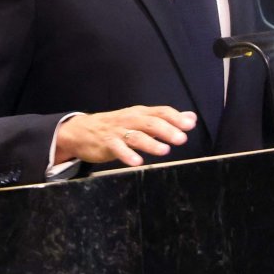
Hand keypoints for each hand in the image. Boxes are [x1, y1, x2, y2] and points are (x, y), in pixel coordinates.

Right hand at [54, 105, 197, 166]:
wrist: (81, 131)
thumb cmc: (116, 126)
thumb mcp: (141, 119)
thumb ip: (166, 119)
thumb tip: (191, 117)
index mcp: (140, 113)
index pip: (161, 111)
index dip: (175, 118)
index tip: (189, 125)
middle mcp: (131, 119)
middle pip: (151, 123)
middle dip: (167, 130)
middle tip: (181, 138)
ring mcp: (118, 132)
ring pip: (136, 136)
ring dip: (151, 143)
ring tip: (165, 151)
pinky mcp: (107, 144)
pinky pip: (118, 149)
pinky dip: (127, 155)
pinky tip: (137, 162)